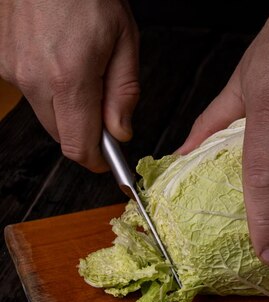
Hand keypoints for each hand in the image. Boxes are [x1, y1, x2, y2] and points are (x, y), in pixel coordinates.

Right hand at [0, 0, 139, 171]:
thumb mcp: (124, 41)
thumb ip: (123, 92)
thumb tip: (120, 131)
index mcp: (68, 79)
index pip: (78, 145)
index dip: (96, 160)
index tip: (108, 161)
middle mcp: (32, 78)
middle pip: (61, 133)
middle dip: (85, 131)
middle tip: (105, 106)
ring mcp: (11, 69)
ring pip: (45, 113)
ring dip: (67, 107)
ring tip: (83, 70)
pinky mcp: (1, 59)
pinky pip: (30, 90)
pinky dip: (48, 86)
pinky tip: (60, 58)